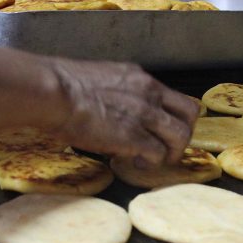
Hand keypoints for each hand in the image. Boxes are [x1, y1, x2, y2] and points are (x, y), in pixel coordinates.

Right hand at [45, 58, 198, 165]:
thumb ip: (117, 92)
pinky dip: (151, 163)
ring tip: (153, 160)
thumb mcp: (100, 79)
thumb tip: (113, 109)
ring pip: (181, 136)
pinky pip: (158, 154)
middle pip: (189, 114)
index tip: (163, 129)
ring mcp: (144, 115)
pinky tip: (135, 164)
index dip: (174, 116)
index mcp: (140, 78)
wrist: (53, 92)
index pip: (174, 96)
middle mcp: (149, 94)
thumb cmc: (61, 86)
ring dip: (172, 153)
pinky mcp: (134, 137)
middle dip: (183, 134)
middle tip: (168, 148)